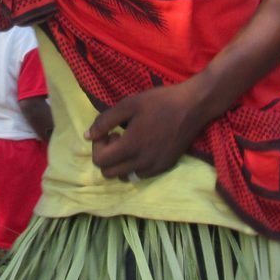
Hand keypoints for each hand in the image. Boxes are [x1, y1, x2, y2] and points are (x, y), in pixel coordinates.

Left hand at [85, 81, 210, 180]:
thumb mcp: (128, 104)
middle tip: (115, 137)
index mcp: (131, 146)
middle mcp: (142, 162)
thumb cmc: (159, 102)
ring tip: (128, 143)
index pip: (100, 161)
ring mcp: (155, 167)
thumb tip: (87, 136)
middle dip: (106, 156)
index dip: (97, 146)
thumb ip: (105, 121)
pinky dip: (134, 165)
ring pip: (125, 177)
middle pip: (109, 173)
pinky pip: (141, 175)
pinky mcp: (165, 167)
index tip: (107, 131)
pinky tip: (142, 147)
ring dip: (119, 163)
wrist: (192, 106)